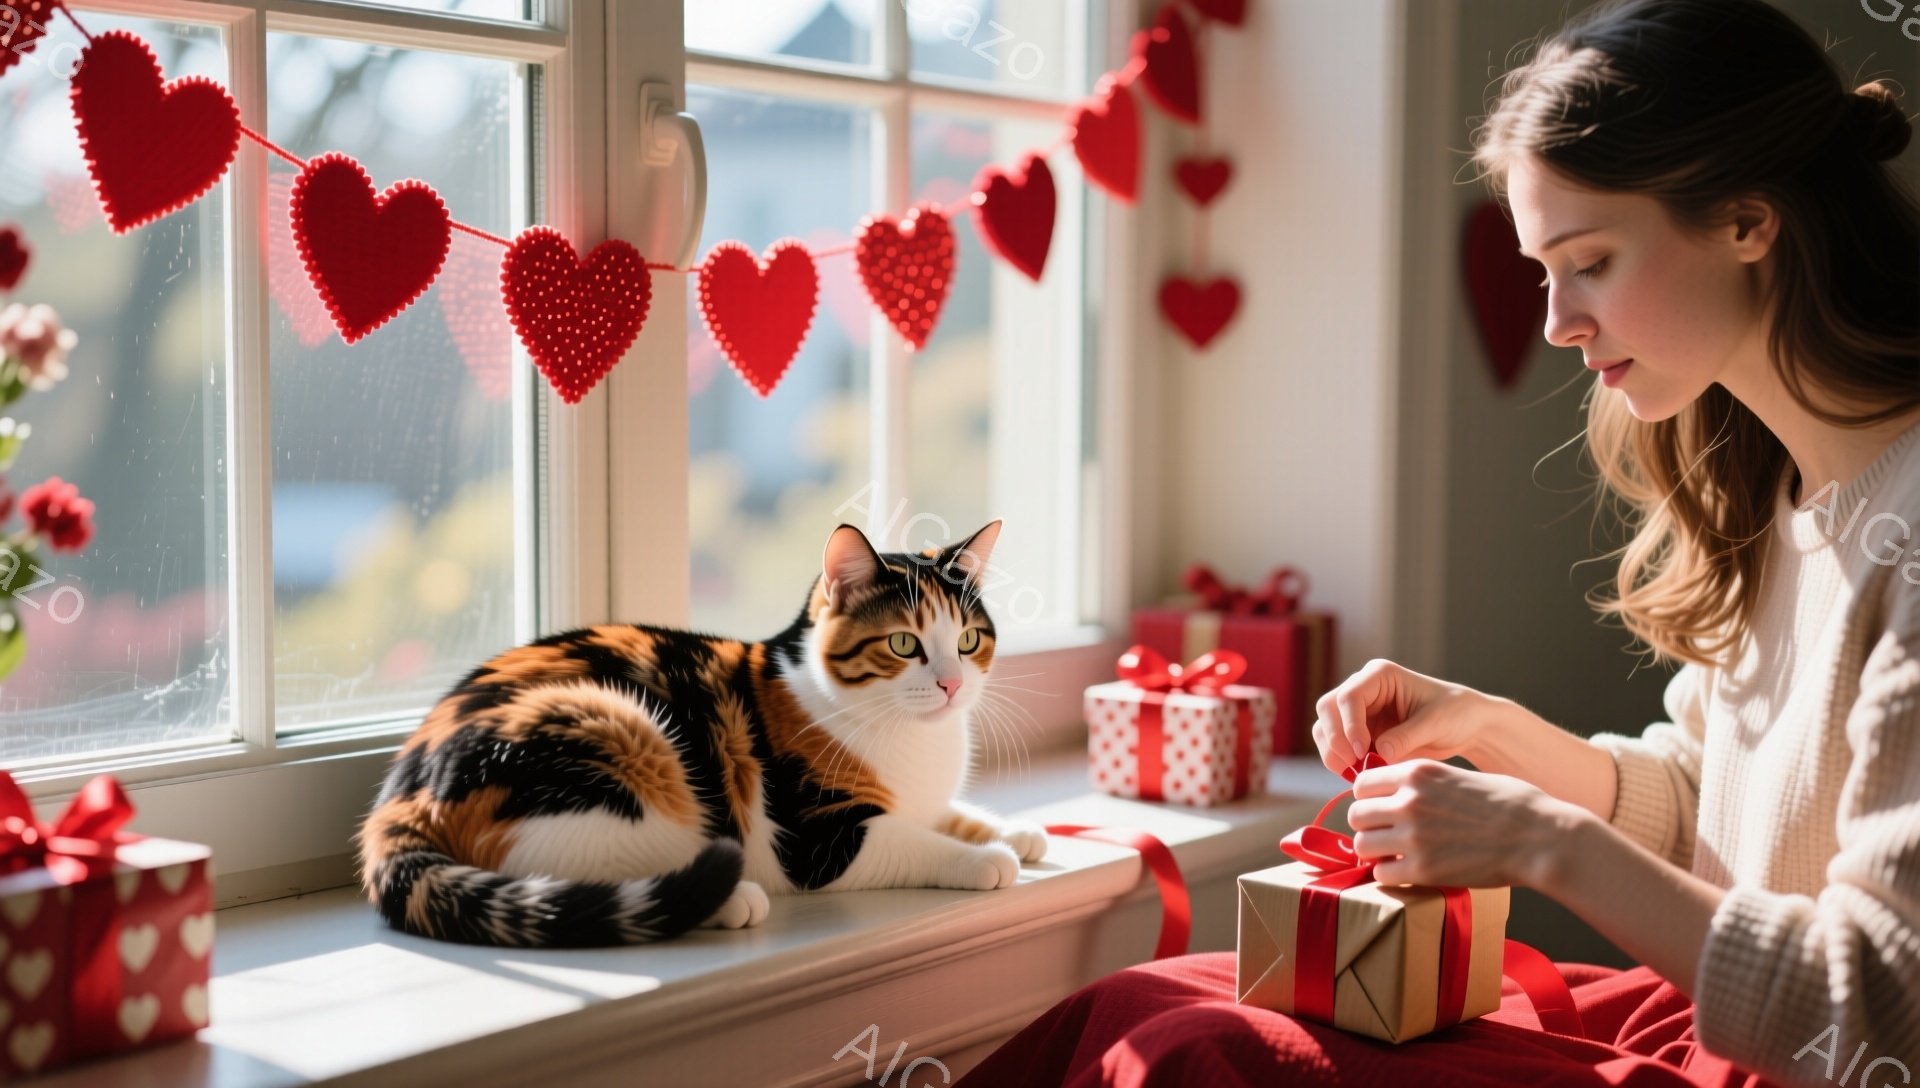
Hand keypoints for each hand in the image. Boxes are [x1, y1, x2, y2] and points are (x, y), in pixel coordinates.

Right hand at [1311, 659, 1492, 775]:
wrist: (1464, 726)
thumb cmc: (1454, 714)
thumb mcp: (1435, 723)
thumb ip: (1406, 737)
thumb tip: (1377, 753)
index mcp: (1380, 676)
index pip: (1348, 696)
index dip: (1350, 724)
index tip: (1364, 751)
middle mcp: (1362, 690)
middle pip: (1328, 709)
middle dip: (1335, 739)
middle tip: (1352, 766)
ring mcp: (1356, 712)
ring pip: (1325, 728)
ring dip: (1332, 752)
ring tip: (1353, 774)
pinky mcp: (1356, 734)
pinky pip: (1335, 747)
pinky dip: (1339, 762)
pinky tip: (1356, 777)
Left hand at [1346, 758, 1582, 889]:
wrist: (1539, 837)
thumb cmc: (1511, 805)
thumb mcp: (1461, 777)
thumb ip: (1426, 783)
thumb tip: (1402, 792)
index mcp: (1418, 772)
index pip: (1363, 784)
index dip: (1369, 799)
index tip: (1381, 810)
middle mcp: (1408, 801)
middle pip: (1356, 814)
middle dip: (1368, 826)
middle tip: (1386, 836)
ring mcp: (1413, 835)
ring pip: (1362, 845)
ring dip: (1375, 852)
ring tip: (1394, 856)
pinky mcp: (1423, 869)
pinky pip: (1382, 873)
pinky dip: (1390, 875)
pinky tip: (1407, 872)